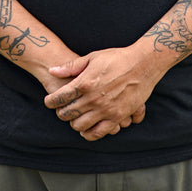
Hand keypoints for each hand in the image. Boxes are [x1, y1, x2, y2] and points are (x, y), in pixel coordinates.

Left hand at [44, 45, 158, 140]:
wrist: (142, 64)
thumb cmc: (117, 58)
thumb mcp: (93, 57)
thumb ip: (71, 66)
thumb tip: (52, 70)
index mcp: (85, 82)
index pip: (60, 97)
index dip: (51, 101)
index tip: (49, 101)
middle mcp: (93, 98)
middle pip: (67, 113)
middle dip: (60, 113)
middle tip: (60, 109)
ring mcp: (106, 110)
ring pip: (80, 125)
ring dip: (73, 123)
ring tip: (74, 117)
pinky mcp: (117, 117)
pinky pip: (98, 133)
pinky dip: (89, 133)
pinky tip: (86, 129)